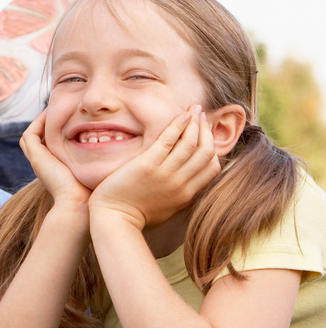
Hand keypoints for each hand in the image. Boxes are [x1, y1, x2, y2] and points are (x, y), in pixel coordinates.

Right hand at [21, 110, 90, 209]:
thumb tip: (120, 150)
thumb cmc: (93, 193)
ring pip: (30, 136)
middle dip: (46, 125)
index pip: (48, 146)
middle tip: (62, 111)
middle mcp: (43, 165)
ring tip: (57, 108)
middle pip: (35, 140)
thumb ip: (100, 161)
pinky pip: (30, 134)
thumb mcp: (96, 173)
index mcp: (54, 169)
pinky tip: (54, 113)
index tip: (72, 120)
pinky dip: (39, 122)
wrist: (80, 205)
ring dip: (41, 121)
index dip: (55, 133)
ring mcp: (37, 161)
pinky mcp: (36, 157)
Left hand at [90, 106, 220, 229]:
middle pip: (205, 152)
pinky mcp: (147, 165)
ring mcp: (165, 174)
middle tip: (202, 114)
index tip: (207, 133)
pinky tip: (183, 115)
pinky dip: (178, 125)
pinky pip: (169, 140)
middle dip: (206, 130)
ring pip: (190, 143)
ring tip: (194, 108)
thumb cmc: (136, 214)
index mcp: (187, 194)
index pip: (213, 167)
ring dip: (195, 123)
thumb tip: (188, 183)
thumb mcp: (167, 207)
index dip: (213, 147)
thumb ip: (180, 194)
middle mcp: (180, 183)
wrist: (114, 219)